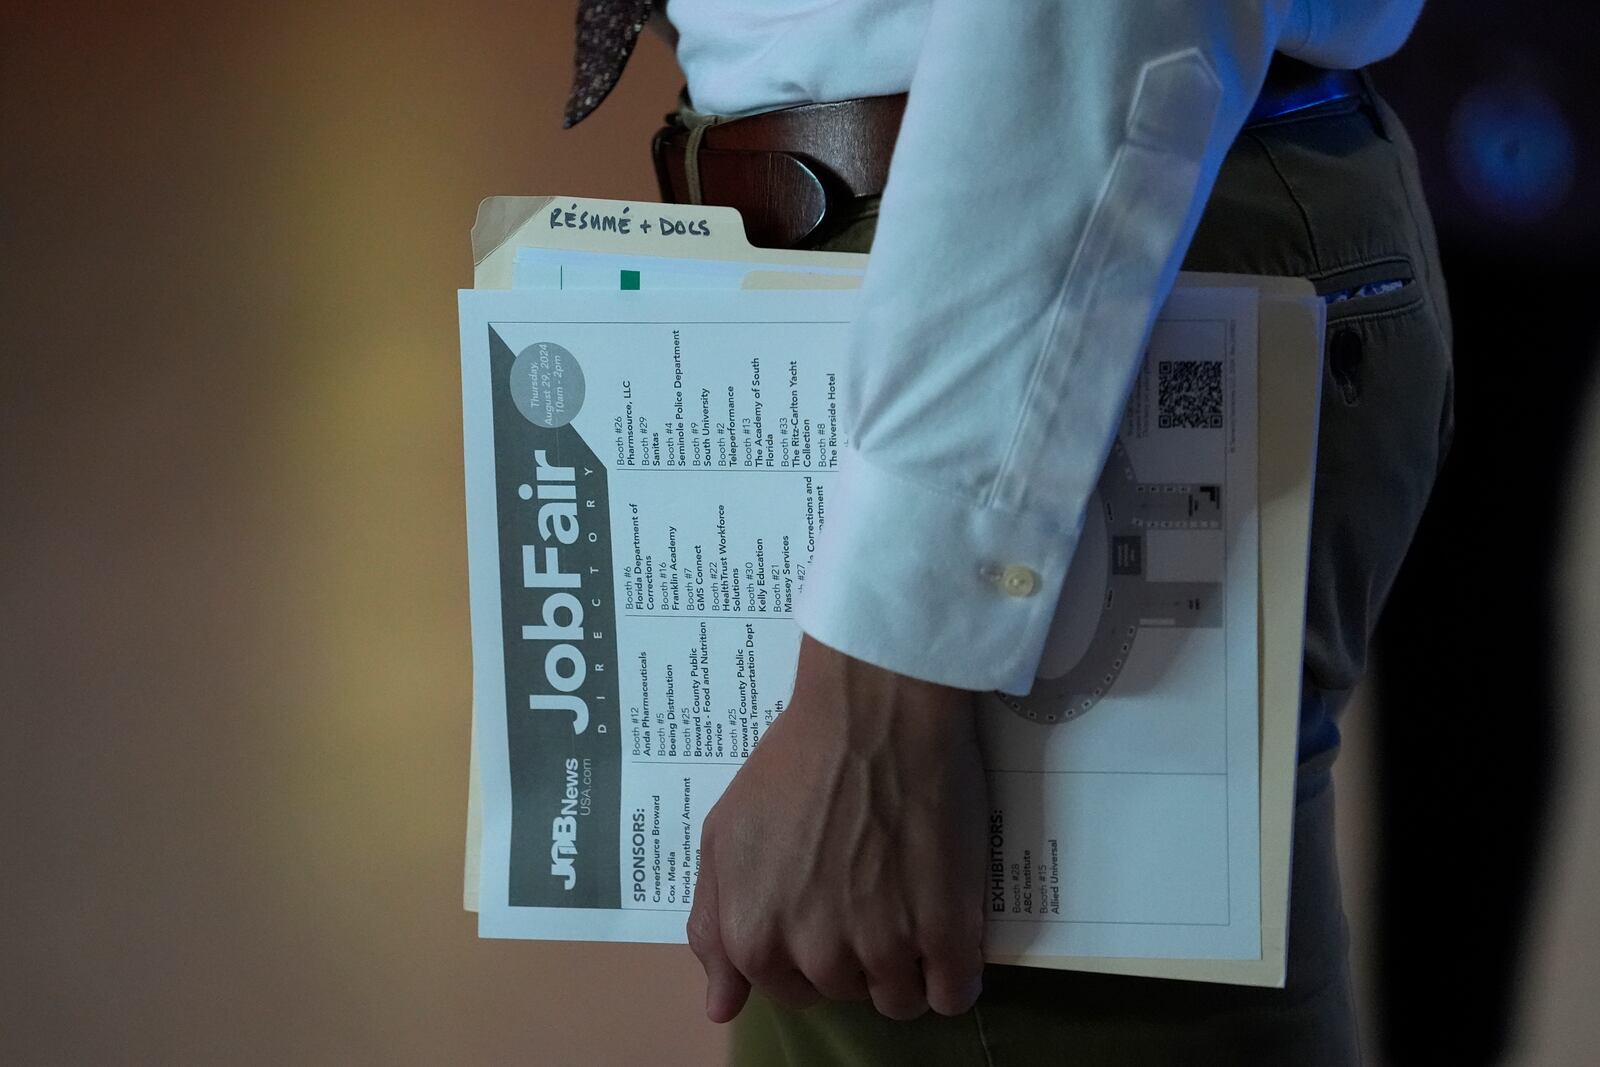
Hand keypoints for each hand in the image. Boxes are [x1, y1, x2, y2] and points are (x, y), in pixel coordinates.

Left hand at [687, 635, 988, 1022]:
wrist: (875, 712)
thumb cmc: (793, 762)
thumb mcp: (725, 834)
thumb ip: (713, 922)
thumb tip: (720, 1007)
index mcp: (754, 937)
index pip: (786, 989)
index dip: (807, 952)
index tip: (826, 910)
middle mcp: (816, 955)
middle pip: (843, 992)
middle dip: (854, 955)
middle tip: (869, 890)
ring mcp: (884, 948)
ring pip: (899, 1000)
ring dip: (906, 966)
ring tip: (911, 904)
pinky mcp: (946, 933)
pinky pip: (953, 996)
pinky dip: (953, 974)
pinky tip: (948, 933)